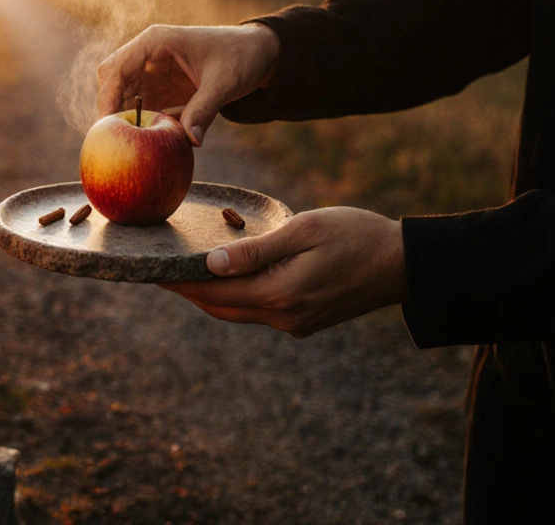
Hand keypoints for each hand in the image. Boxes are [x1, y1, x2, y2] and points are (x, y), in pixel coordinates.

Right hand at [95, 23, 279, 145]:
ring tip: (135, 144)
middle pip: (111, 82)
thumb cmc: (240, 56)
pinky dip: (143, 125)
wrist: (258, 54)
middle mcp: (147, 56)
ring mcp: (151, 74)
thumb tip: (191, 142)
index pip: (117, 67)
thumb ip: (204, 110)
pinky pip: (141, 109)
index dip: (107, 96)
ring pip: (122, 97)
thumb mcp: (223, 83)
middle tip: (115, 139)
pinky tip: (151, 141)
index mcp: (155, 42)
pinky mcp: (160, 90)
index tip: (107, 124)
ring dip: (126, 119)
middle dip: (110, 109)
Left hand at [160, 208, 407, 337]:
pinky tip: (227, 276)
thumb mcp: (304, 231)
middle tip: (157, 269)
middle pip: (219, 307)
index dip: (178, 281)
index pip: (213, 292)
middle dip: (187, 291)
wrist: (405, 264)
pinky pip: (259, 311)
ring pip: (238, 312)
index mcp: (280, 295)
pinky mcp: (305, 322)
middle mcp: (283, 317)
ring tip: (183, 272)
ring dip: (210, 295)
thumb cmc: (356, 236)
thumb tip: (211, 264)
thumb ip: (256, 250)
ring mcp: (295, 324)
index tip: (149, 268)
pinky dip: (236, 296)